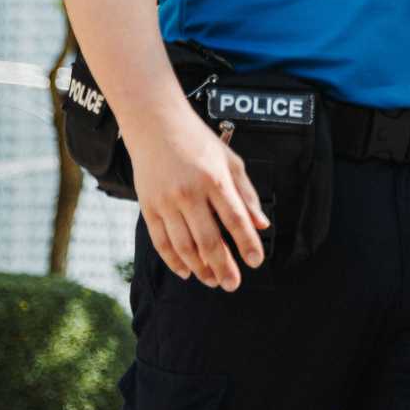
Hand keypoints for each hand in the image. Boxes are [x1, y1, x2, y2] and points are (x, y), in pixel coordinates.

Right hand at [128, 104, 269, 289]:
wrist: (155, 124)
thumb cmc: (198, 141)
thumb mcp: (230, 160)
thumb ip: (246, 194)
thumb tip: (262, 225)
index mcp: (215, 179)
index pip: (235, 219)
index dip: (247, 243)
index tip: (256, 262)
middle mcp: (189, 193)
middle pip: (209, 239)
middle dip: (223, 266)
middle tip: (233, 284)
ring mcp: (165, 202)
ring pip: (184, 245)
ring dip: (199, 268)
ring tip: (213, 281)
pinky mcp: (147, 206)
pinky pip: (160, 241)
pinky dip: (174, 260)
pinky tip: (187, 271)